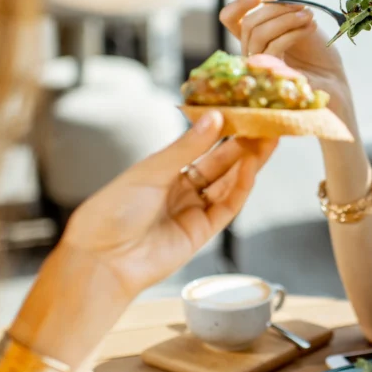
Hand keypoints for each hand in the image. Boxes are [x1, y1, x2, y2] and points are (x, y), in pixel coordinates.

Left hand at [60, 110, 276, 299]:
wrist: (102, 260)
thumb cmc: (113, 211)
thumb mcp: (150, 171)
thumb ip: (187, 146)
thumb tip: (215, 117)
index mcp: (165, 171)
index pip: (202, 146)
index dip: (225, 130)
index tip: (244, 112)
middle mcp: (182, 189)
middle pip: (221, 163)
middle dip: (245, 143)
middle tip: (268, 123)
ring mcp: (195, 210)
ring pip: (230, 182)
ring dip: (250, 162)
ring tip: (269, 140)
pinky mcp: (204, 231)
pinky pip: (228, 205)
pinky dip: (241, 186)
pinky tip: (251, 166)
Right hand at [220, 0, 357, 133]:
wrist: (335, 80)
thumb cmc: (317, 52)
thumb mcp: (298, 20)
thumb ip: (280, 3)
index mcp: (254, 37)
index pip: (230, 18)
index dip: (241, 2)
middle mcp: (252, 52)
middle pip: (248, 23)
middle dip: (276, 9)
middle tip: (303, 7)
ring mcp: (260, 66)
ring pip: (258, 34)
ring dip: (286, 19)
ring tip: (310, 16)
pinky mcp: (271, 76)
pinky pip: (272, 47)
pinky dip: (292, 32)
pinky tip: (310, 27)